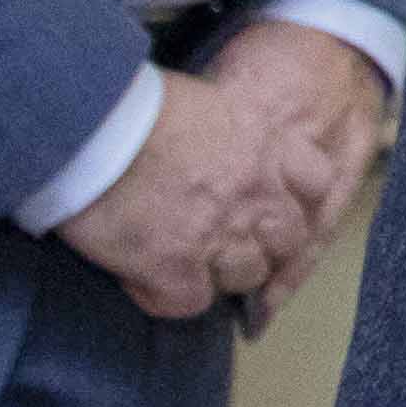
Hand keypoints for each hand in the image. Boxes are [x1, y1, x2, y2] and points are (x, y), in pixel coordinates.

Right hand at [48, 30, 376, 322]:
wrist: (88, 127)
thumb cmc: (133, 107)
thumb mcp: (204, 103)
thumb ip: (230, 135)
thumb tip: (219, 149)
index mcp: (268, 146)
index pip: (317, 183)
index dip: (292, 200)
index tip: (267, 205)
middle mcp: (256, 193)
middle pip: (286, 242)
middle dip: (259, 246)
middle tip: (218, 243)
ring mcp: (220, 233)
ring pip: (243, 277)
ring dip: (215, 274)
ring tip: (178, 261)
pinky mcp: (174, 266)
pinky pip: (187, 302)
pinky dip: (163, 296)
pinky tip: (140, 278)